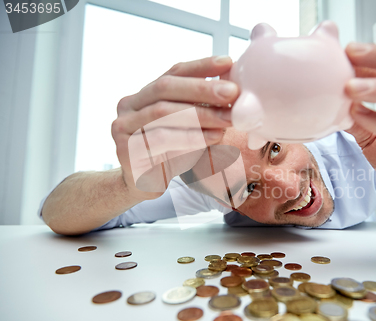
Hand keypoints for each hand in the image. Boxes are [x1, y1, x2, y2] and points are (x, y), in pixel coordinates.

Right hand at [112, 56, 238, 198]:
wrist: (143, 184)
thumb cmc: (171, 152)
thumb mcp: (187, 125)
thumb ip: (200, 106)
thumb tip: (233, 90)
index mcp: (144, 93)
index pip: (173, 72)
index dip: (201, 66)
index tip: (228, 62)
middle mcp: (129, 105)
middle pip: (165, 88)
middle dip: (202, 88)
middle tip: (232, 92)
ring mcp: (123, 126)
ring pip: (163, 112)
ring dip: (201, 114)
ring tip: (228, 118)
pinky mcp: (126, 149)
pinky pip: (161, 138)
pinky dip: (191, 136)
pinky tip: (214, 137)